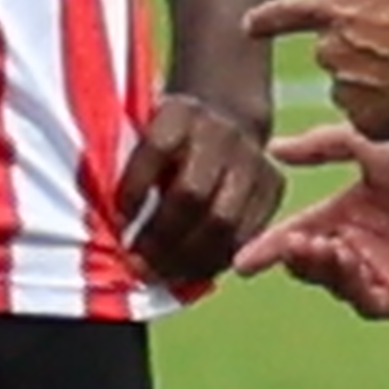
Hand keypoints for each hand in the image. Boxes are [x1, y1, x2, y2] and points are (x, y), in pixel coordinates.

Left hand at [111, 84, 284, 296]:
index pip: (157, 148)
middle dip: (160, 237)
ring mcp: (252, 159)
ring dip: (188, 259)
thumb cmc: (168, 140)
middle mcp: (221, 132)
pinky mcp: (272, 185)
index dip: (135, 188)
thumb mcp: (143, 133)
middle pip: (192, 193)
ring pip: (223, 222)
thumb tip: (115, 225)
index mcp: (181, 112)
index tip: (118, 218)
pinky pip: (246, 235)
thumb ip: (128, 169)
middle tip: (137, 264)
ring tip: (161, 276)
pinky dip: (216, 261)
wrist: (226, 118)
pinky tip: (190, 273)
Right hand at [234, 120, 388, 319]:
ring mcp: (384, 272)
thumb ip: (319, 146)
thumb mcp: (364, 142)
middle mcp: (361, 246)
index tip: (244, 260)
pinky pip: (368, 302)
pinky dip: (353, 286)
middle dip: (296, 258)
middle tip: (293, 243)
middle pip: (311, 265)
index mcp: (348, 215)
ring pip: (335, 284)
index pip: (298, 235)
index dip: (269, 247)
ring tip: (323, 246)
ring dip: (321, 269)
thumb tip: (275, 148)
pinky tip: (350, 261)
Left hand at [243, 0, 388, 141]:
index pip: (285, 15)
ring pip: (348, 87)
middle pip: (330, 53)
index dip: (265, 20)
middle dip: (353, 46)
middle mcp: (334, 52)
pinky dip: (383, 109)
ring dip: (368, 78)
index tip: (249, 26)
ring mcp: (352, 90)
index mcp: (334, 10)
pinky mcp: (373, 122)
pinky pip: (368, 118)